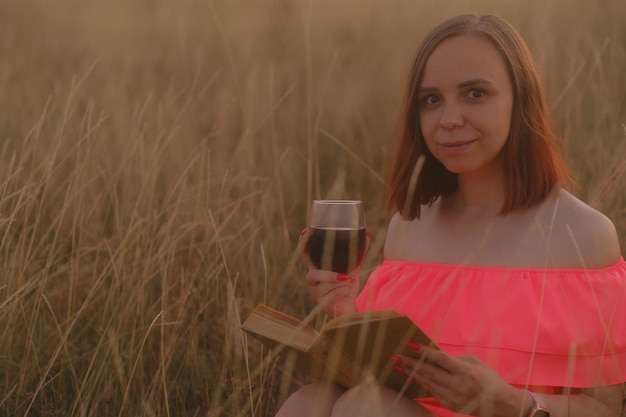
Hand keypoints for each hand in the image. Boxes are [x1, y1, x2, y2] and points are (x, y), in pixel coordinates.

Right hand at [297, 228, 364, 316]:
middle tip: (344, 275)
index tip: (306, 231)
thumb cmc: (346, 286)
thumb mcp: (352, 267)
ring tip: (349, 283)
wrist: (349, 306)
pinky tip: (346, 291)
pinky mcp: (321, 303)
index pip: (304, 253)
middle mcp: (312, 279)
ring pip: (324, 285)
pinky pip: (330, 295)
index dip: (302, 243)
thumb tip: (366, 235)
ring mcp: (315, 292)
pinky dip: (342, 291)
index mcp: (316, 267)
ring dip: (340, 284)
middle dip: (329, 275)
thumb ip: (357, 252)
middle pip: (312, 275)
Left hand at [396, 346, 522, 416]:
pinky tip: (412, 376)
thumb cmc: (488, 378)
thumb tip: (433, 356)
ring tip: (399, 365)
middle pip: (429, 372)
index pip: (440, 359)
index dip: (424, 351)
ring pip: (427, 383)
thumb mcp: (475, 363)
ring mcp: (454, 398)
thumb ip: (454, 359)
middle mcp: (458, 386)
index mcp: (466, 372)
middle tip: (396, 356)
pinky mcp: (451, 405)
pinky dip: (422, 383)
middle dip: (411, 363)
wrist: (501, 404)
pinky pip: (432, 392)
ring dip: (412, 373)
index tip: (410, 344)